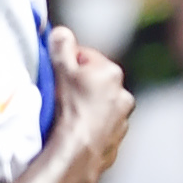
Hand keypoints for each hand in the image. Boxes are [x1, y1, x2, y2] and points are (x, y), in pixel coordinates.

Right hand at [45, 25, 133, 182]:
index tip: (57, 73)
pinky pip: (102, 125)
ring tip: (67, 113)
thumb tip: (62, 32)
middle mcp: (125, 95)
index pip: (86, 56)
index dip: (68, 62)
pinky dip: (91, 125)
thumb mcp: (61, 69)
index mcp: (113, 73)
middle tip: (60, 93)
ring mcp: (123, 119)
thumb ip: (61, 46)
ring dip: (86, 105)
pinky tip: (76, 129)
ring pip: (100, 104)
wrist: (78, 150)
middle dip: (79, 84)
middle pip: (95, 81)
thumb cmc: (69, 106)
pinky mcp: (118, 139)